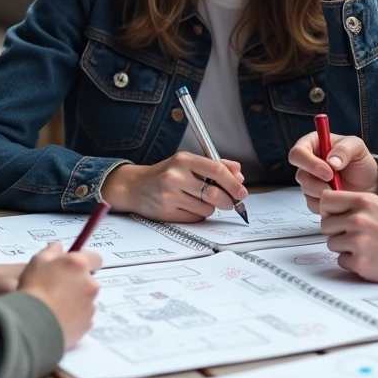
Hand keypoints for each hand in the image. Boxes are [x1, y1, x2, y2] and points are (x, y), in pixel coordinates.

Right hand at [18, 242, 102, 349]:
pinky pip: (83, 317)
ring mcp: (90, 306)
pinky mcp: (87, 324)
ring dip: (76, 300)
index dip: (85, 261)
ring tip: (55, 306)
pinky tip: (58, 317)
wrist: (32, 323)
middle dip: (78, 282)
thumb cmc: (34, 288)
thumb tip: (60, 248)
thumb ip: (52, 250)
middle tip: (58, 288)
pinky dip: (74, 317)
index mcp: (80, 265)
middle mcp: (90, 284)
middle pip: (89, 280)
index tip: (73, 267)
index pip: (96, 258)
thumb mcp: (38, 261)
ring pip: (86, 299)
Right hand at [100, 153, 247, 221]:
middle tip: (232, 202)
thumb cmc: (165, 174)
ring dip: (211, 208)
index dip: (233, 183)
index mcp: (183, 160)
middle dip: (228, 201)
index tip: (242, 191)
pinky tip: (189, 206)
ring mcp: (170, 195)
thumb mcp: (188, 163)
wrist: (135, 187)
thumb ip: (215, 165)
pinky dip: (198, 214)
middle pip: (214, 193)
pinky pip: (195, 218)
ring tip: (201, 200)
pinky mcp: (166, 212)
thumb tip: (239, 174)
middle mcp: (175, 176)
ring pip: (206, 208)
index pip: (216, 170)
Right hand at [289, 132, 377, 211]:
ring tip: (341, 190)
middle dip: (317, 181)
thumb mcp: (358, 147)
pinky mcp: (314, 198)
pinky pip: (313, 203)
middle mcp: (308, 163)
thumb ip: (344, 149)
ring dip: (324, 192)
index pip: (297, 153)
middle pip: (299, 174)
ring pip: (306, 190)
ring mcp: (310, 181)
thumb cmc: (360, 161)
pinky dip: (327, 203)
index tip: (329, 171)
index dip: (309, 162)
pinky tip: (339, 198)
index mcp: (313, 145)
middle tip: (334, 183)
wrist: (369, 184)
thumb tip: (331, 161)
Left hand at [320, 191, 377, 282]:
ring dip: (344, 247)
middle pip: (325, 225)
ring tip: (365, 247)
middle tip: (352, 235)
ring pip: (332, 244)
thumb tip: (336, 209)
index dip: (328, 210)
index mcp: (364, 201)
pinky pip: (342, 261)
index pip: (326, 200)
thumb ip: (358, 205)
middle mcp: (358, 220)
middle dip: (336, 231)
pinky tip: (370, 258)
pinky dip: (352, 262)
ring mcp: (358, 242)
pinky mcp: (361, 263)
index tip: (334, 216)